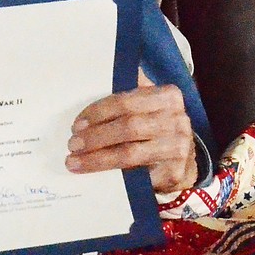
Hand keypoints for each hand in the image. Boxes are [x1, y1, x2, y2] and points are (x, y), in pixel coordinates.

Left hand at [65, 67, 197, 193]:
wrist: (181, 164)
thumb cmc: (156, 131)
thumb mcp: (147, 108)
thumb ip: (128, 95)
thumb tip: (94, 77)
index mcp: (168, 96)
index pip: (126, 101)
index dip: (98, 112)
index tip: (77, 124)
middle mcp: (177, 119)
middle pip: (128, 126)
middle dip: (95, 136)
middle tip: (72, 144)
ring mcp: (179, 147)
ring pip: (130, 153)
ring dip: (97, 158)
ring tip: (74, 161)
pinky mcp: (175, 172)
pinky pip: (138, 175)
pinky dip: (114, 176)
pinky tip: (96, 177)